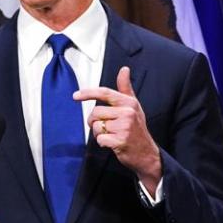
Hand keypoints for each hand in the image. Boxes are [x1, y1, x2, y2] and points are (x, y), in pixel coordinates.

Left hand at [74, 66, 161, 195]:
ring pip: (96, 126)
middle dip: (94, 121)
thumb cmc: (137, 129)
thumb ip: (125, 88)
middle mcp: (128, 113)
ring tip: (111, 135)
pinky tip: (112, 144)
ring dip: (99, 133)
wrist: (146, 153)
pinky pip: (100, 139)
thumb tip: (124, 69)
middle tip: (105, 127)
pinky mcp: (120, 141)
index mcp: (129, 103)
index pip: (105, 93)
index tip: (75, 96)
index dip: (88, 93)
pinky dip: (102, 143)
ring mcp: (125, 127)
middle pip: (96, 112)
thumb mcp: (134, 106)